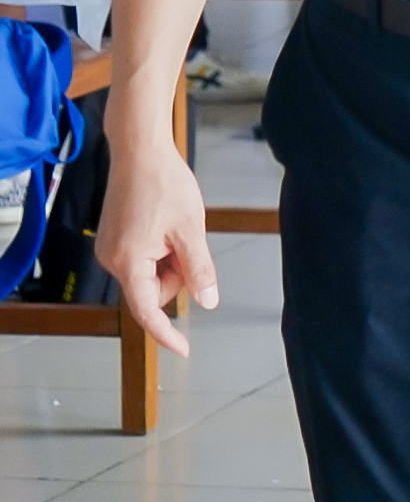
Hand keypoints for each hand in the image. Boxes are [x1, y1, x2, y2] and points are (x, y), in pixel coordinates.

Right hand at [95, 137, 215, 355]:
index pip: (147, 311)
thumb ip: (199, 270)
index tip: (184, 349)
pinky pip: (142, 260)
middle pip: (152, 290)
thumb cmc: (164, 184)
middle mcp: (111, 261)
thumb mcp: (191, 229)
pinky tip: (166, 225)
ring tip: (176, 226)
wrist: (140, 152)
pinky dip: (160, 252)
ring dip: (170, 261)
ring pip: (149, 275)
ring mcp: (110, 250)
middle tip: (189, 242)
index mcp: (128, 262)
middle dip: (177, 275)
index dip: (166, 333)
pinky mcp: (113, 240)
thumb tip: (207, 302)